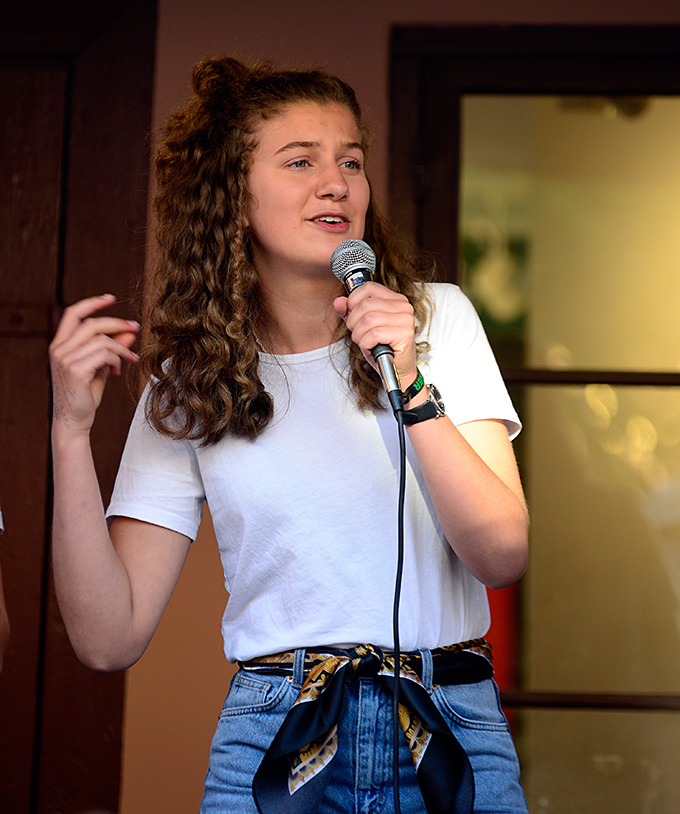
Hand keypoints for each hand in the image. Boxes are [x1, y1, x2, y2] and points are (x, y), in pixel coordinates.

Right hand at [49, 294, 139, 433]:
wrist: (74, 421)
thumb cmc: (84, 395)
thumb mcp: (99, 367)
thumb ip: (111, 348)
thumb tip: (129, 332)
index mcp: (59, 345)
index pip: (73, 313)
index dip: (92, 303)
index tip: (111, 298)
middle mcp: (59, 349)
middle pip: (92, 323)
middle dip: (117, 323)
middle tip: (136, 327)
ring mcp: (65, 359)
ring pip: (102, 340)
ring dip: (121, 348)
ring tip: (130, 359)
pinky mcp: (76, 370)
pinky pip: (104, 354)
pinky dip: (116, 359)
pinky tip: (117, 371)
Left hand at [333, 281, 417, 384]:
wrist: (397, 370)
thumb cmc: (382, 347)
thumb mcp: (361, 326)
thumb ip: (349, 312)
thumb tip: (338, 301)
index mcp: (395, 299)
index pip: (368, 287)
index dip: (353, 301)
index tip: (352, 315)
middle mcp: (403, 306)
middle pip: (365, 304)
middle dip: (353, 322)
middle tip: (358, 334)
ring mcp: (405, 319)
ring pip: (368, 319)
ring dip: (359, 335)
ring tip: (364, 342)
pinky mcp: (405, 334)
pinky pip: (374, 334)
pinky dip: (366, 344)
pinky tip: (371, 348)